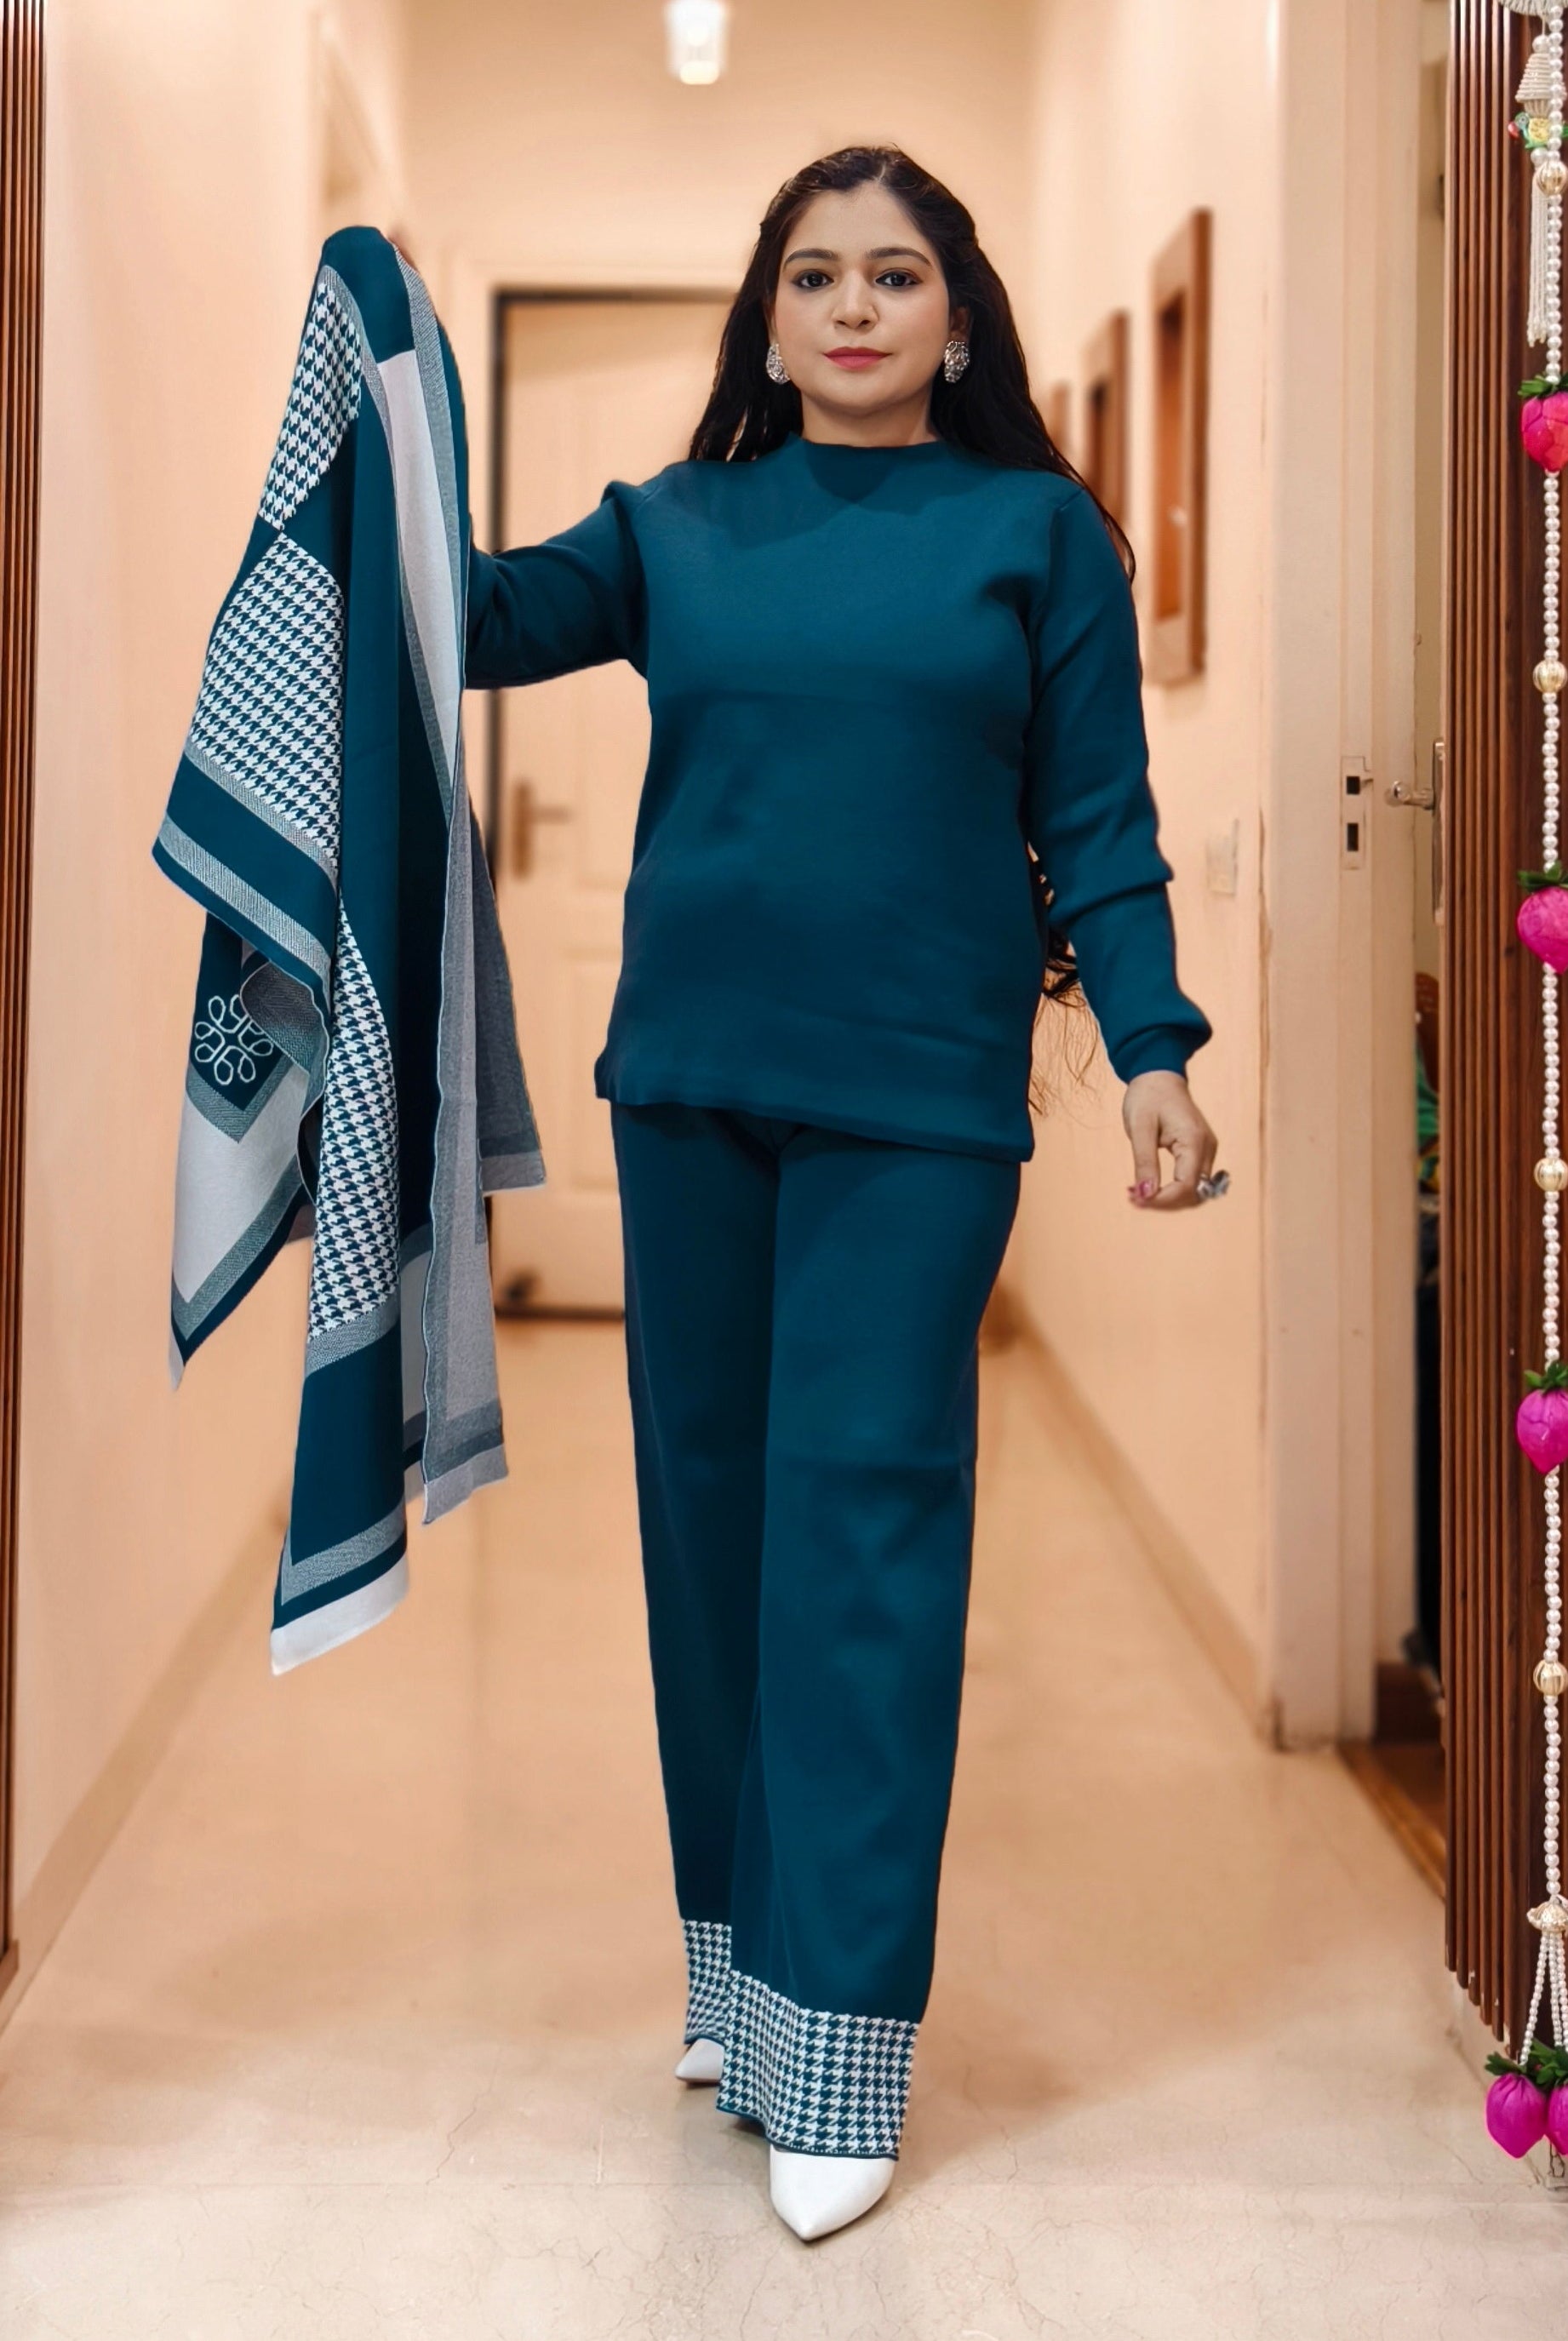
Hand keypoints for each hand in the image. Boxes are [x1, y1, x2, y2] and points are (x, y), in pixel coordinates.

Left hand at [1122, 1070, 1217, 1211]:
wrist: (1159, 1076)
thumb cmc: (1148, 1096)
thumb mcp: (1140, 1128)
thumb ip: (1144, 1162)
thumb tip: (1146, 1195)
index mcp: (1194, 1140)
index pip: (1186, 1186)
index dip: (1162, 1200)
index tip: (1135, 1200)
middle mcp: (1207, 1148)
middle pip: (1193, 1193)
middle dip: (1164, 1202)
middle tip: (1131, 1197)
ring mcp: (1206, 1151)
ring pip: (1193, 1191)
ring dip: (1167, 1199)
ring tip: (1136, 1193)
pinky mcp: (1200, 1153)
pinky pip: (1190, 1181)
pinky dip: (1171, 1190)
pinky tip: (1148, 1186)